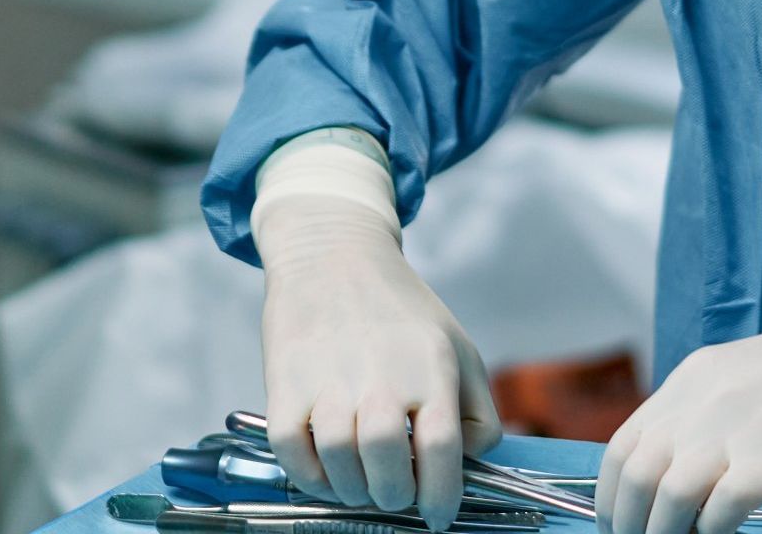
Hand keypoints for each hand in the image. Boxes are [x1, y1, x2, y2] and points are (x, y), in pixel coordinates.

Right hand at [255, 194, 503, 527]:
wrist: (335, 254)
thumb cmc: (402, 312)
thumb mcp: (458, 347)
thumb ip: (476, 410)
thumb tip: (469, 465)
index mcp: (432, 365)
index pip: (443, 450)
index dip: (442, 497)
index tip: (439, 516)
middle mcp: (381, 374)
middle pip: (387, 467)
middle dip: (394, 496)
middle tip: (395, 492)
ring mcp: (329, 380)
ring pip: (340, 467)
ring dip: (353, 490)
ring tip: (363, 480)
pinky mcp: (285, 384)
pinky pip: (293, 454)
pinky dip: (310, 476)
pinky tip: (327, 468)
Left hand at [595, 304, 761, 533]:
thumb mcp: (747, 377)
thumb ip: (707, 412)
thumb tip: (675, 466)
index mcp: (693, 377)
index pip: (623, 444)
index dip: (611, 495)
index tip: (617, 523)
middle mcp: (704, 399)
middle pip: (635, 475)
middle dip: (627, 524)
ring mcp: (736, 429)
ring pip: (668, 498)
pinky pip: (718, 512)